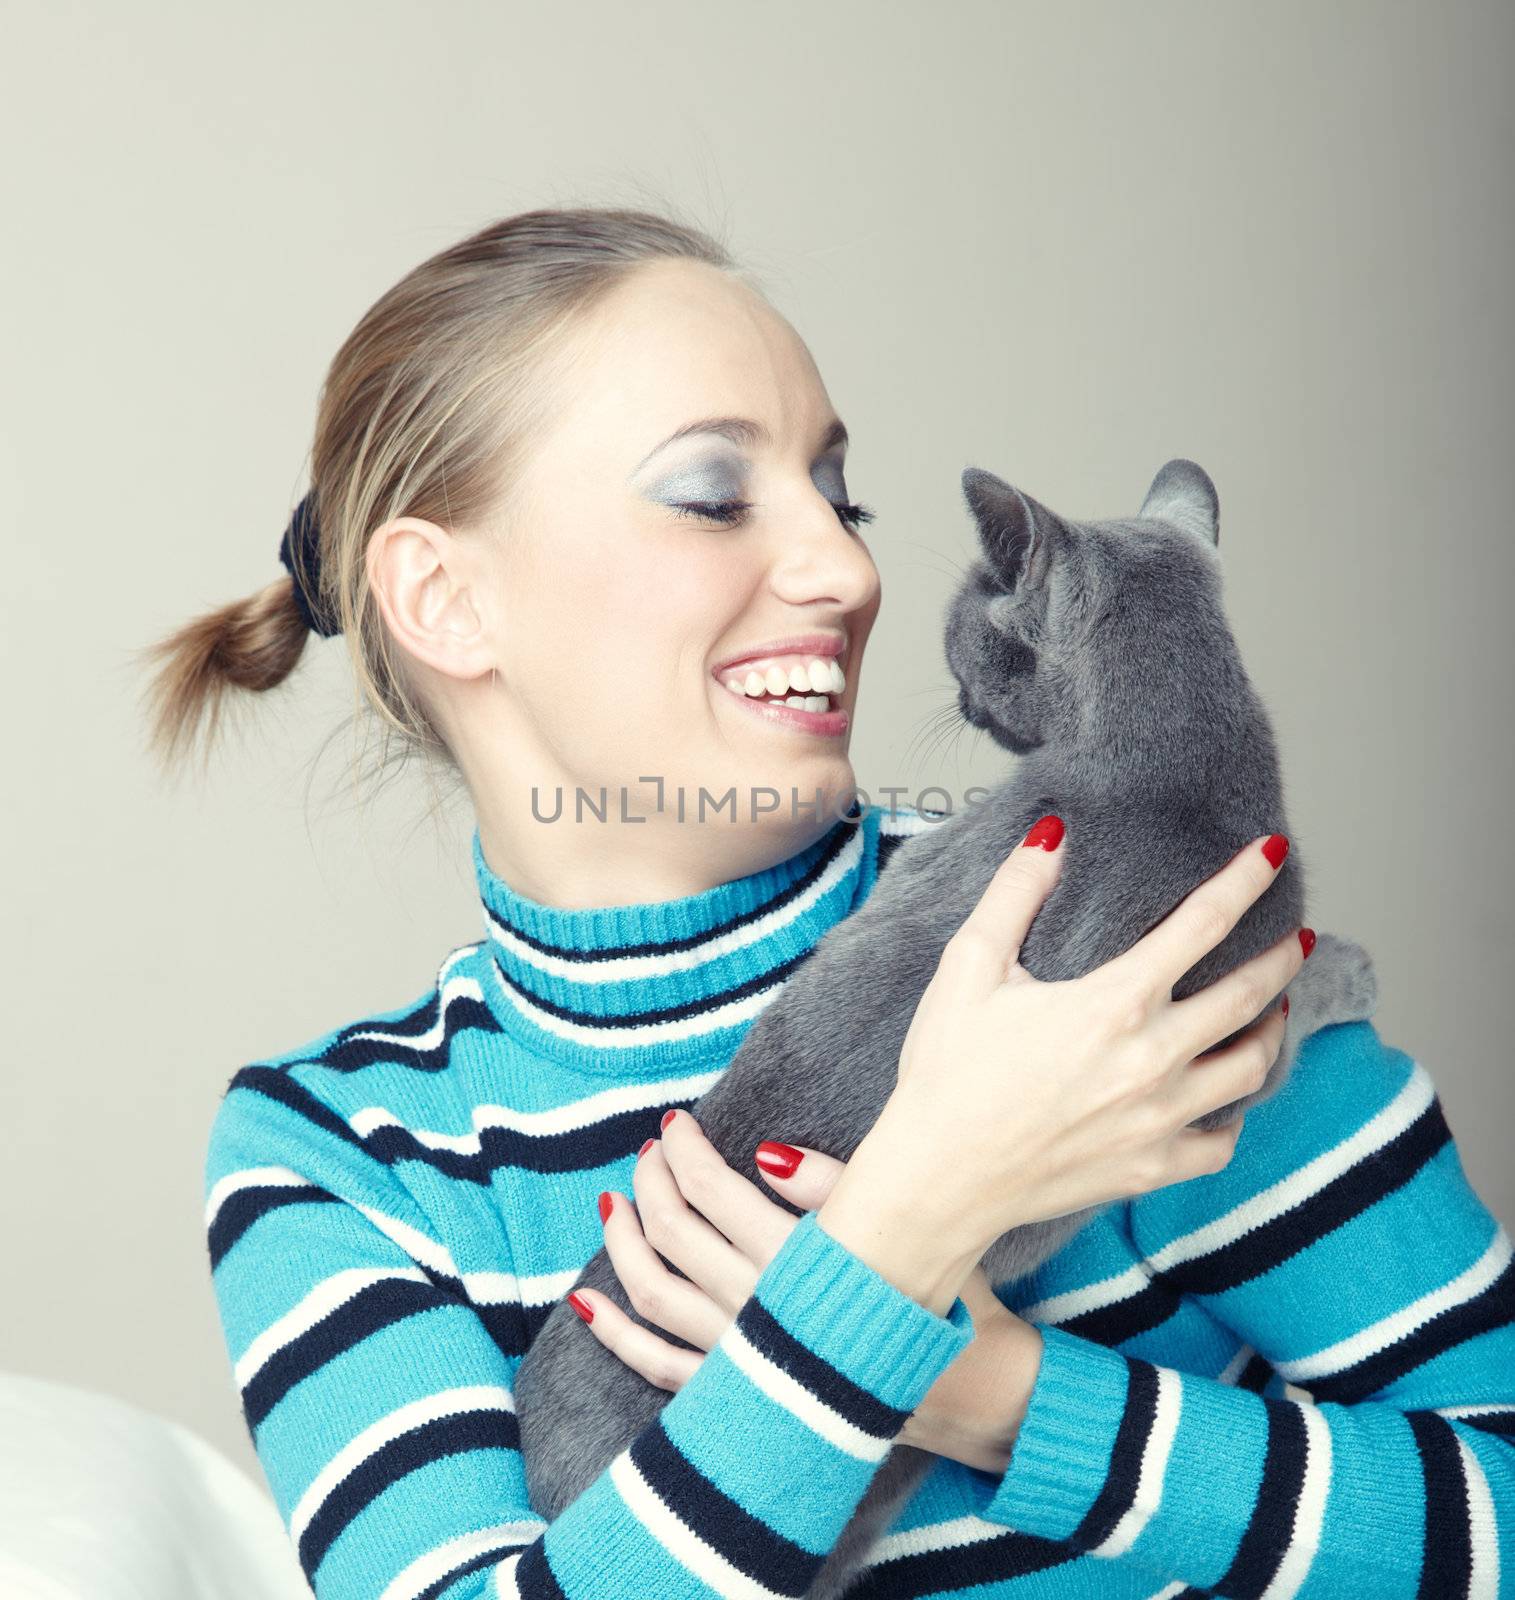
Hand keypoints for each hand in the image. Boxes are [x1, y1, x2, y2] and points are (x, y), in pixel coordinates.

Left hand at [567, 1113, 1040, 1467]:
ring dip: (623, 1242)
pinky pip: (659, 1367)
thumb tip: (761, 1152)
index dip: (686, 1151)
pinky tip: (586, 1303)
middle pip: (675, 1233)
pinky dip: (618, 1335)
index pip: (715, 1191)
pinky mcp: (739, 1397)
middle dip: (653, 1181)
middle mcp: (759, 1311)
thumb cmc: (941, 1297)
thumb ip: (833, 1186)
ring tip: (612, 1201)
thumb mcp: (904, 1227)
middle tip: (651, 1149)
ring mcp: (741, 1360)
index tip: (675, 1121)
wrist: (970, 1394)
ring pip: (655, 1293)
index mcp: (800, 1262)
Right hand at [818, 823, 1308, 1312]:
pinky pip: (1222, 1141)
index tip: (1270, 854)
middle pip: (1249, 996)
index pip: (1203, 924)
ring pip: (1251, 1068)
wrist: (938, 1178)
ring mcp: (1160, 1120)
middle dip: (1281, 959)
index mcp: (1114, 1003)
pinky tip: (1225, 1096)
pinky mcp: (1152, 1169)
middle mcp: (1153, 1061)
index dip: (1243, 882)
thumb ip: (1015, 893)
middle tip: (1298, 938)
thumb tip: (1053, 836)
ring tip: (1271, 1010)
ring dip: (1270, 1031)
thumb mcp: (969, 967)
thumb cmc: (947, 1072)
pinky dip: (1234, 1114)